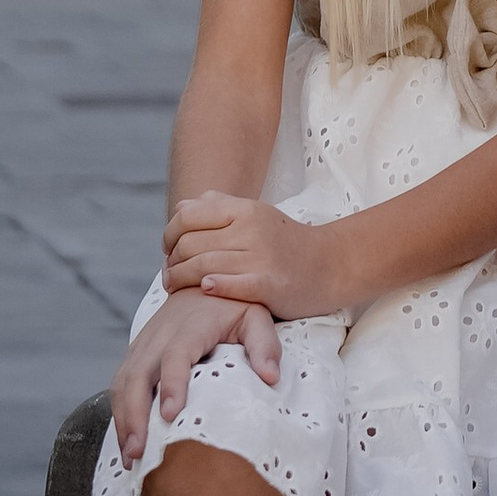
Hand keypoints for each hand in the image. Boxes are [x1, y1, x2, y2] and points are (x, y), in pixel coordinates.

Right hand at [109, 284, 280, 462]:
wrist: (202, 278)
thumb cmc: (232, 303)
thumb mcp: (255, 315)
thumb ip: (264, 344)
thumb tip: (270, 378)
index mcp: (191, 326)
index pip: (176, 355)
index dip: (172, 384)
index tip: (171, 415)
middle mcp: (160, 335)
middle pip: (138, 374)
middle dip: (134, 414)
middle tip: (138, 451)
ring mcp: (143, 344)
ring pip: (123, 382)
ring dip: (122, 420)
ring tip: (130, 456)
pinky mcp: (135, 353)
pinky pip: (120, 384)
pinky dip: (119, 413)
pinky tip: (126, 442)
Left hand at [164, 191, 347, 318]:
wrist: (328, 264)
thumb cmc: (285, 242)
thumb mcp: (256, 214)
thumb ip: (219, 207)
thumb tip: (183, 208)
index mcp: (245, 209)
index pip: (188, 216)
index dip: (169, 234)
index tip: (168, 250)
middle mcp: (251, 229)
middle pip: (191, 243)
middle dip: (172, 261)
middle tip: (169, 274)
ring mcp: (260, 256)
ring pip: (203, 265)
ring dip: (180, 279)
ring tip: (174, 287)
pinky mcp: (268, 284)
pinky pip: (230, 284)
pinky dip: (212, 286)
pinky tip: (204, 288)